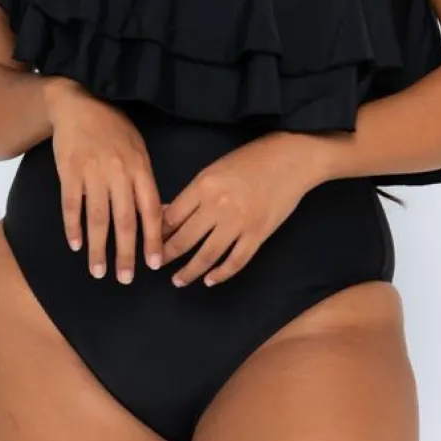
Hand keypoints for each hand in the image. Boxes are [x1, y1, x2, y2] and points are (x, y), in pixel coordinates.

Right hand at [43, 78, 164, 283]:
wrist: (80, 104)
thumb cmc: (115, 129)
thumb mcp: (139, 150)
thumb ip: (145, 182)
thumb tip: (157, 216)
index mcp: (141, 169)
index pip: (151, 211)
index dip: (154, 239)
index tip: (155, 264)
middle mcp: (119, 173)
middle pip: (124, 221)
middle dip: (126, 253)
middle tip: (125, 279)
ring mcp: (93, 173)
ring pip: (97, 218)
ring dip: (97, 248)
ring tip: (98, 270)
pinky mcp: (69, 172)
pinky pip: (72, 205)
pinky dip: (73, 226)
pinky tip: (75, 244)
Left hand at [159, 131, 328, 287]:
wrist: (290, 159)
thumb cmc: (250, 159)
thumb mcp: (214, 169)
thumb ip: (192, 194)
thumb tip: (167, 214)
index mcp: (203, 186)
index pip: (171, 218)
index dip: (157, 234)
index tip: (150, 243)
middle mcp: (217, 206)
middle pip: (184, 240)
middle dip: (167, 256)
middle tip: (157, 265)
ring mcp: (239, 223)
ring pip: (206, 256)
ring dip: (189, 272)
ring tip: (178, 280)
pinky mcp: (258, 235)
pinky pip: (235, 261)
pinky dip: (221, 274)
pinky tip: (210, 280)